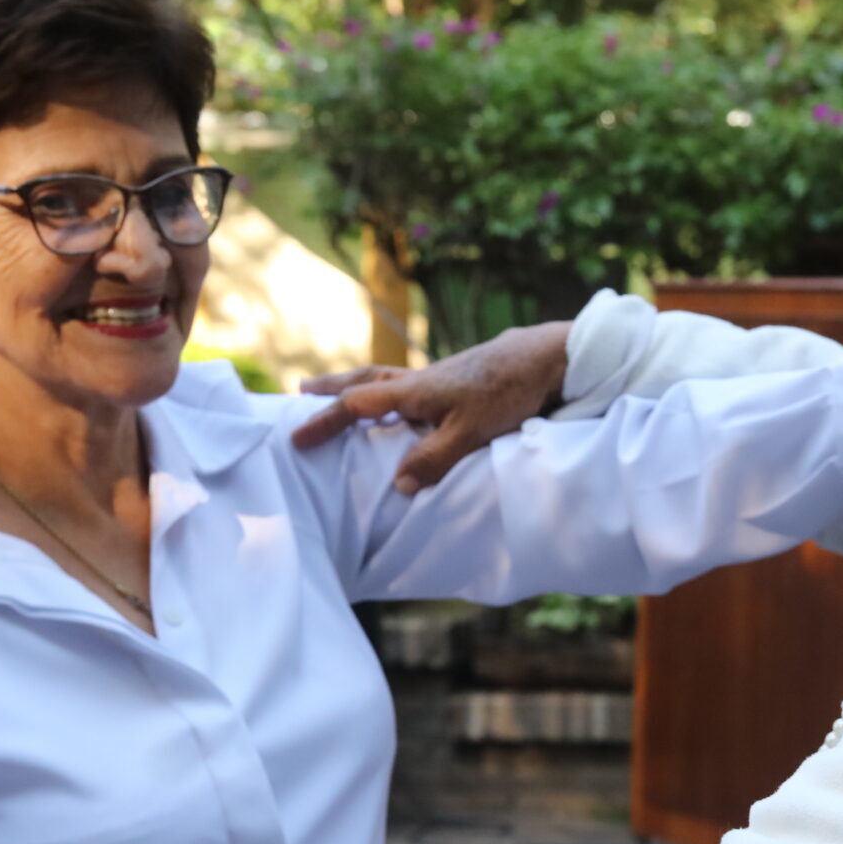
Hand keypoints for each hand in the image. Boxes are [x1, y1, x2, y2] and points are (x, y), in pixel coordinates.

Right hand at [290, 321, 572, 492]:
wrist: (545, 358)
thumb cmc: (508, 391)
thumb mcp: (472, 431)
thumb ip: (434, 457)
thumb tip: (400, 485)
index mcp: (415, 391)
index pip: (357, 405)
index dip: (325, 422)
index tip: (297, 439)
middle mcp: (419, 381)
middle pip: (364, 380)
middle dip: (331, 388)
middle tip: (302, 392)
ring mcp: (437, 378)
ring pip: (385, 379)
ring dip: (357, 385)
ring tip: (337, 391)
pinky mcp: (455, 381)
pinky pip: (407, 385)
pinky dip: (388, 391)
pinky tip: (396, 402)